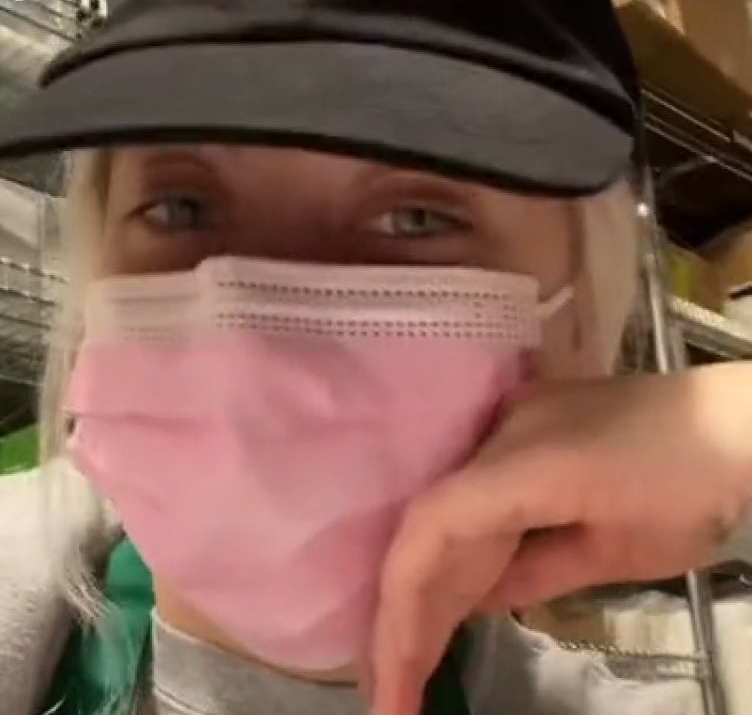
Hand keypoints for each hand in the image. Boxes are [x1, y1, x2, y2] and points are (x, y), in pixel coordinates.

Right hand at [367, 363, 751, 714]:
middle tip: (391, 692)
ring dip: (427, 591)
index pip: (435, 527)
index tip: (394, 674)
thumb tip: (474, 600)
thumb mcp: (630, 549)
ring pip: (446, 522)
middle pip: (429, 531)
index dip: (403, 602)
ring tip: (409, 665)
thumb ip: (540, 573)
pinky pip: (473, 505)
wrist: (739, 419)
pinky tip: (444, 607)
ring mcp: (506, 434)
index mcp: (524, 463)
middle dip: (405, 613)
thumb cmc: (696, 482)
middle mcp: (498, 440)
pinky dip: (458, 557)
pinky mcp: (522, 441)